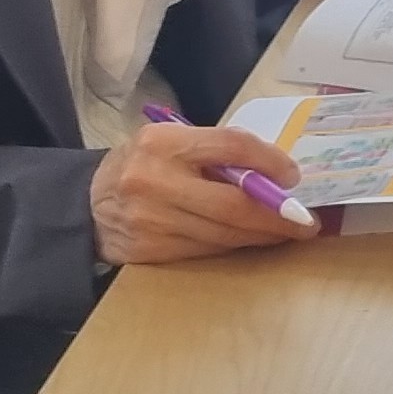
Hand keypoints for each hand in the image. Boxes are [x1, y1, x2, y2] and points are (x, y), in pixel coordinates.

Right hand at [91, 122, 310, 264]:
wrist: (86, 205)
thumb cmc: (141, 165)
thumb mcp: (168, 142)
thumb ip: (212, 151)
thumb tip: (272, 171)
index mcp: (163, 143)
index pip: (230, 145)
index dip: (269, 162)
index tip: (293, 176)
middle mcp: (155, 181)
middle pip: (232, 203)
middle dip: (276, 216)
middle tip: (305, 222)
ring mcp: (151, 220)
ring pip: (223, 233)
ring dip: (261, 235)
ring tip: (287, 232)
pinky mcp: (150, 251)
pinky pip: (206, 250)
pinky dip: (234, 246)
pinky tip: (251, 241)